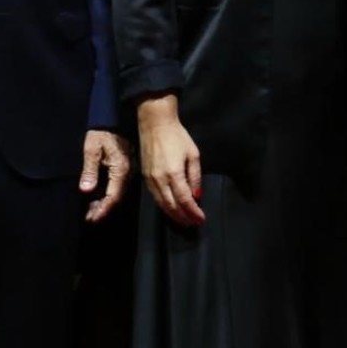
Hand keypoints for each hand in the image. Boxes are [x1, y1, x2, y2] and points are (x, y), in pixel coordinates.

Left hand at [80, 130, 131, 222]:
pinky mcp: (123, 169)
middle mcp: (127, 173)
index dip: (103, 209)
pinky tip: (97, 199)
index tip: (92, 219)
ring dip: (104, 204)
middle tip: (89, 218)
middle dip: (103, 210)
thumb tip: (86, 190)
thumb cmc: (101, 132)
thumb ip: (90, 170)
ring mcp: (127, 172)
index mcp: (120, 169)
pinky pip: (116, 187)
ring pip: (117, 194)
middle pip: (116, 198)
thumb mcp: (92, 149)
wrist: (113, 118)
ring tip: (90, 212)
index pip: (114, 196)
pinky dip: (107, 195)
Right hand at [137, 94, 204, 226]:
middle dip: (184, 217)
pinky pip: (155, 197)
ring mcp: (150, 179)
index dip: (193, 212)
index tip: (201, 219)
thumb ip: (195, 176)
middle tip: (194, 223)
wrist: (155, 124)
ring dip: (174, 215)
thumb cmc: (178, 136)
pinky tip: (172, 209)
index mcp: (174, 173)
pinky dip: (164, 207)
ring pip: (162, 204)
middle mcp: (160, 180)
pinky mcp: (144, 177)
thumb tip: (197, 195)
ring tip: (185, 221)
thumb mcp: (193, 154)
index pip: (184, 200)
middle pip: (172, 206)